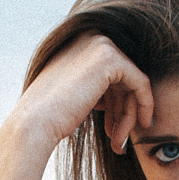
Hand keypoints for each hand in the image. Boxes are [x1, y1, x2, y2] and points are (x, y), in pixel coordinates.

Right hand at [9, 34, 153, 155]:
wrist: (34, 124)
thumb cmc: (49, 118)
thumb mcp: (75, 94)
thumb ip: (96, 87)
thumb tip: (121, 95)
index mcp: (80, 42)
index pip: (111, 72)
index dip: (115, 103)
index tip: (114, 128)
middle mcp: (90, 36)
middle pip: (123, 77)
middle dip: (123, 111)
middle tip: (118, 140)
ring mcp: (100, 44)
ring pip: (132, 83)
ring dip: (128, 116)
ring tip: (118, 143)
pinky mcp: (110, 57)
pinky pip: (140, 82)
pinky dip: (144, 105)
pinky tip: (140, 124)